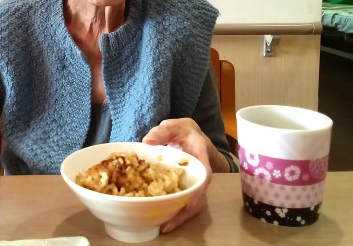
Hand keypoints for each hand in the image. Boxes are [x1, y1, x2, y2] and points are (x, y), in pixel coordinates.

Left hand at [142, 118, 219, 232]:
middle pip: (200, 196)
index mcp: (201, 155)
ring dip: (181, 216)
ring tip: (165, 226)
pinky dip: (177, 211)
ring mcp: (196, 182)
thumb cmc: (182, 131)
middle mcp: (202, 172)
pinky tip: (163, 219)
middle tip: (169, 224)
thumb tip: (147, 141)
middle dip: (186, 211)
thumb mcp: (173, 126)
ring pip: (194, 203)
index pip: (205, 174)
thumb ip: (161, 132)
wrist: (190, 133)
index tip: (189, 202)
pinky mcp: (188, 187)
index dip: (199, 190)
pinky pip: (186, 202)